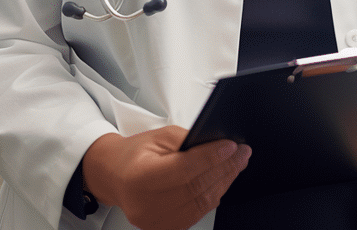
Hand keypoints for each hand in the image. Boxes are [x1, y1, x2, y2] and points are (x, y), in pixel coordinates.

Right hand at [82, 126, 250, 229]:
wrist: (114, 176)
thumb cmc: (135, 155)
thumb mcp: (159, 137)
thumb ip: (188, 141)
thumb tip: (220, 146)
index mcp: (140, 176)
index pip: (184, 169)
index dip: (211, 157)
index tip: (232, 146)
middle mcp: (146, 204)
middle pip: (196, 188)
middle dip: (225, 168)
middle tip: (242, 153)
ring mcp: (155, 221)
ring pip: (201, 203)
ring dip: (224, 182)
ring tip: (236, 164)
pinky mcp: (163, 228)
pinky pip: (197, 213)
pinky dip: (213, 196)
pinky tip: (222, 181)